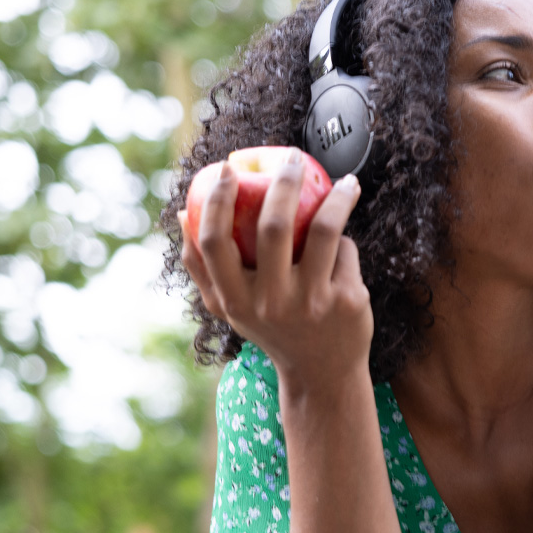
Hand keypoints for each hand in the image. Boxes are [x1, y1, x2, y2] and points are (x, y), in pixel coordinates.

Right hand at [179, 150, 371, 385]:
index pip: (214, 242)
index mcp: (234, 301)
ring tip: (345, 182)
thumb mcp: (231, 308)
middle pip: (273, 227)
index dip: (216, 200)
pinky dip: (347, 239)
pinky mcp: (347, 302)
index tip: (227, 168)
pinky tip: (350, 237)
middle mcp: (271, 303)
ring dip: (336, 198)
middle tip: (292, 159)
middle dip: (283, 181)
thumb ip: (202, 268)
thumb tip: (181, 214)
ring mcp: (312, 303)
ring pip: (323, 230)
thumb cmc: (272, 328)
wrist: (323, 374)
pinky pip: (347, 251)